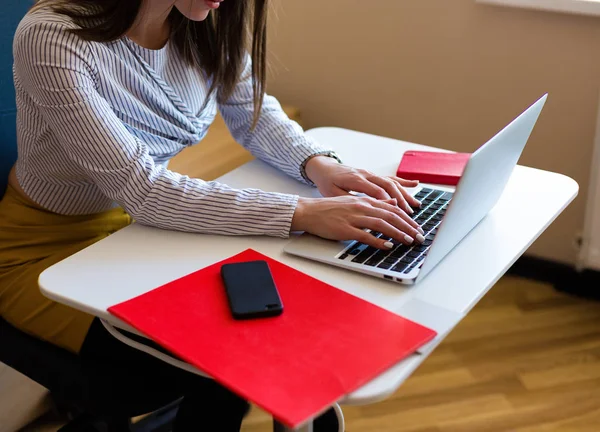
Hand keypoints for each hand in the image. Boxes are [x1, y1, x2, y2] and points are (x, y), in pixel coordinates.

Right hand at [291, 196, 425, 248]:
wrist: (309, 211)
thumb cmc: (330, 209)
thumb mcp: (354, 202)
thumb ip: (373, 203)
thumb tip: (392, 203)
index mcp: (365, 201)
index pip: (392, 208)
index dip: (408, 218)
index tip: (418, 227)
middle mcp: (362, 207)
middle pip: (391, 216)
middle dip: (408, 227)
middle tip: (420, 237)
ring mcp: (353, 218)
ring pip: (381, 224)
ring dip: (398, 233)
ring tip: (409, 241)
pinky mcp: (345, 229)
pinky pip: (365, 235)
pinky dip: (378, 241)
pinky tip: (387, 246)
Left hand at [304, 156, 421, 214]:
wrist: (324, 169)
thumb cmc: (327, 182)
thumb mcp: (333, 193)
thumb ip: (349, 199)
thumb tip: (366, 208)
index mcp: (356, 179)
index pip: (377, 192)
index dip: (389, 203)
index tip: (398, 216)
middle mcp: (367, 175)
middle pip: (389, 187)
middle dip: (402, 202)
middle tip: (410, 216)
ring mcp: (371, 174)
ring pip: (392, 183)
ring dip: (405, 195)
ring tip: (416, 207)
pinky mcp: (373, 175)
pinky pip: (390, 178)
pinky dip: (403, 182)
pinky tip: (415, 185)